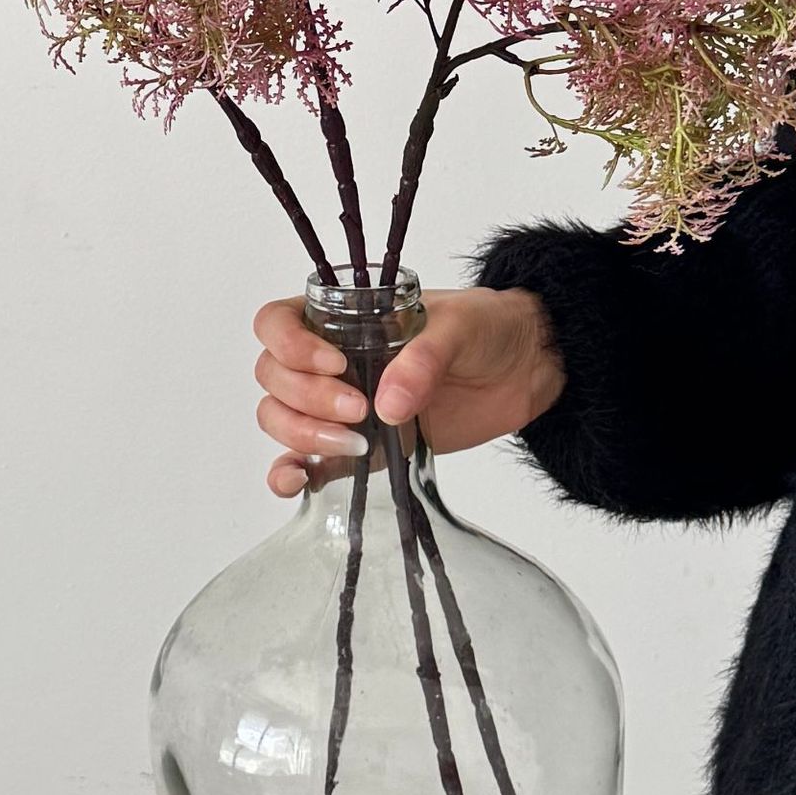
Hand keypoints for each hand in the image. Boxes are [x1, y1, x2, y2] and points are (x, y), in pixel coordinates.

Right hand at [251, 286, 566, 498]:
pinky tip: (298, 479)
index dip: (290, 345)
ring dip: (302, 432)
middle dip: (306, 397)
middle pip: (273, 376)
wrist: (522, 370)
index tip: (336, 364)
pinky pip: (304, 460)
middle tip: (360, 408)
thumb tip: (387, 405)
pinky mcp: (357, 446)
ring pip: (280, 417)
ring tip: (356, 439)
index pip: (276, 322)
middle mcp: (328, 359)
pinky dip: (289, 472)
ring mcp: (339, 404)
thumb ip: (424, 359)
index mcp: (341, 315)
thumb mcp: (460, 327)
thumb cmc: (486, 329)